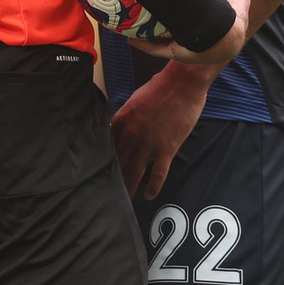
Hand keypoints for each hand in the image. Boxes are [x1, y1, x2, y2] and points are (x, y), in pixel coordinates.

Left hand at [112, 61, 216, 198]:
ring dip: (129, 186)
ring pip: (134, 170)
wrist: (182, 84)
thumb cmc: (159, 87)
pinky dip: (153, 186)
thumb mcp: (134, 99)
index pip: (108, 144)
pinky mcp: (167, 149)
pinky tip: (148, 196)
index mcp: (121, 120)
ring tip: (123, 199)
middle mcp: (131, 134)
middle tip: (107, 191)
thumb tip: (119, 126)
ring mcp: (149, 143)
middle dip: (114, 177)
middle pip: (119, 160)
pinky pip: (158, 173)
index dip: (105, 159)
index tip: (101, 170)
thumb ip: (126, 115)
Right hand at [135, 0, 253, 64]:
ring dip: (154, 38)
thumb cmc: (231, 18)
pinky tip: (132, 38)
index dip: (195, 25)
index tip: (185, 15)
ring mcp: (188, 53)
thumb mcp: (241, 1)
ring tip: (141, 26)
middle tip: (162, 16)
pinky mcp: (176, 55)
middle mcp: (201, 48)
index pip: (204, 33)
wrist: (223, 33)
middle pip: (184, 39)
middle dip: (173, 31)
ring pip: (167, 45)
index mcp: (217, 39)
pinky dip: (144, 45)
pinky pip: (157, 50)